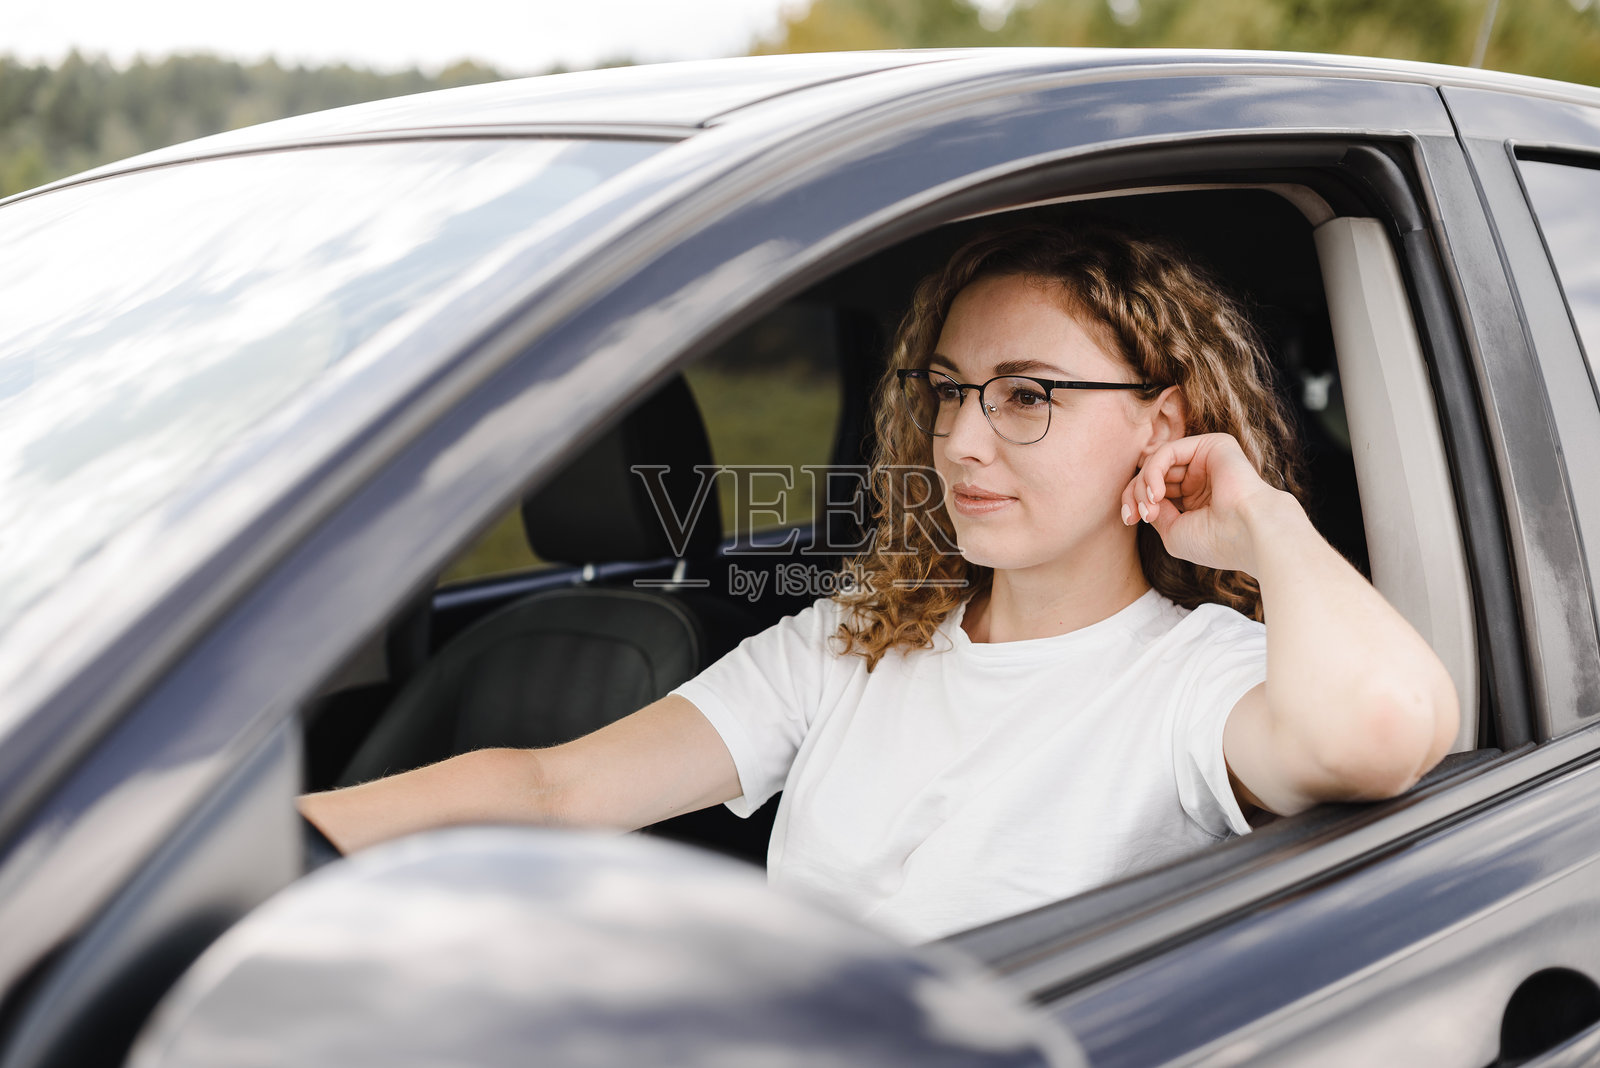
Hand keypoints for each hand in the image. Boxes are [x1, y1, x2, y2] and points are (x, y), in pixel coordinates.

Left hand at [1118, 432, 1294, 575]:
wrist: (1250, 534)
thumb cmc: (1216, 541)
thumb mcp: (1173, 532)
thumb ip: (1155, 510)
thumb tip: (1142, 496)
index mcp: (1195, 499)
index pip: (1153, 491)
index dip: (1134, 501)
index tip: (1130, 520)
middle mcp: (1200, 478)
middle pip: (1151, 474)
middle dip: (1135, 494)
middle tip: (1137, 516)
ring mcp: (1206, 460)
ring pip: (1157, 462)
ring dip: (1143, 485)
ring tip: (1149, 507)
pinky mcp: (1211, 445)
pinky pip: (1168, 451)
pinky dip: (1154, 472)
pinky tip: (1157, 493)